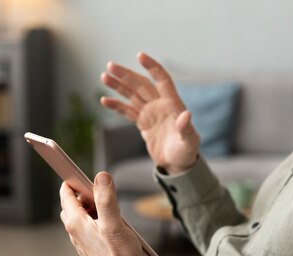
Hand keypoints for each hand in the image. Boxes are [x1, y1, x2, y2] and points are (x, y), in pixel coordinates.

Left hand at [60, 172, 142, 255]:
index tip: (74, 169)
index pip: (66, 195)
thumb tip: (101, 176)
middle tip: (98, 189)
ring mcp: (82, 242)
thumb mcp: (115, 222)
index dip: (71, 180)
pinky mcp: (90, 249)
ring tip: (107, 206)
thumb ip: (107, 198)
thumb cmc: (121, 254)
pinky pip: (87, 229)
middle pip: (72, 205)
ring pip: (80, 217)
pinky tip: (110, 223)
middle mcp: (75, 233)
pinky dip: (95, 220)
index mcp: (76, 223)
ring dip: (90, 208)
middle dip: (82, 194)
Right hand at [101, 52, 199, 173]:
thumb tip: (186, 114)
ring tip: (104, 76)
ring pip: (132, 95)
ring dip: (118, 86)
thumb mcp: (188, 141)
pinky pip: (127, 111)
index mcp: (172, 104)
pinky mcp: (143, 123)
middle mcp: (160, 105)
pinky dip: (116, 105)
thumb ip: (185, 128)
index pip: (162, 80)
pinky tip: (104, 99)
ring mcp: (150, 113)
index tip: (139, 55)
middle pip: (141, 84)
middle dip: (126, 75)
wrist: (178, 164)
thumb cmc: (187, 151)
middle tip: (110, 66)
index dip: (152, 67)